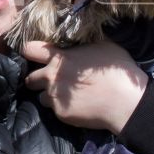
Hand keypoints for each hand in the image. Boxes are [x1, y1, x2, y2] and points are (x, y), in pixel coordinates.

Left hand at [20, 37, 148, 133]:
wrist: (124, 101)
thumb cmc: (116, 70)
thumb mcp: (103, 46)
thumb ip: (84, 44)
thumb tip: (80, 40)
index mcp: (60, 58)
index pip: (29, 49)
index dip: (29, 51)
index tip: (32, 54)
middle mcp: (52, 77)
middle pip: (29, 78)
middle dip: (36, 79)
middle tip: (49, 80)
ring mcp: (55, 97)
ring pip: (41, 97)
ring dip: (50, 96)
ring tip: (64, 96)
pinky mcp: (61, 114)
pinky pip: (55, 110)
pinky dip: (63, 108)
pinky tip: (77, 106)